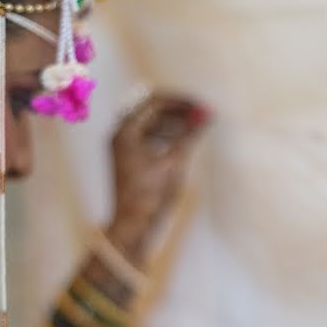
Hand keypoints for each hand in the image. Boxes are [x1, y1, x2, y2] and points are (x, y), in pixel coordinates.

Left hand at [105, 93, 207, 263]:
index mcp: (125, 131)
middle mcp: (120, 135)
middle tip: (200, 114)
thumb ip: (189, 134)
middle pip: (151, 111)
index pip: (155, 101)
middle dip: (177, 111)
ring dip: (174, 123)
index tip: (200, 106)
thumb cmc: (151, 194)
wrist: (134, 225)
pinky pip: (149, 138)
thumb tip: (205, 114)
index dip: (180, 101)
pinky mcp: (130, 160)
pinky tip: (183, 141)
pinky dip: (166, 136)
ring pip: (151, 124)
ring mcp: (124, 148)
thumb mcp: (174, 161)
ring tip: (195, 127)